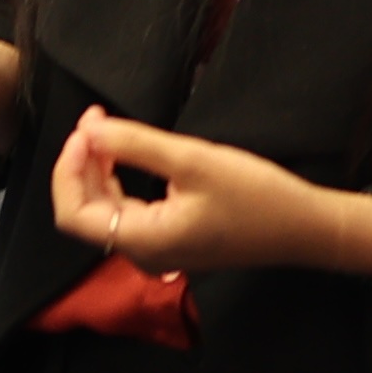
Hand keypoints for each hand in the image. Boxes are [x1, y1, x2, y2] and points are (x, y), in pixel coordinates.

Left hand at [49, 108, 369, 279]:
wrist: (304, 228)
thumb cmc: (254, 196)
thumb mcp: (193, 161)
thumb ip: (135, 145)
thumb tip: (89, 130)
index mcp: (143, 240)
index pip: (73, 214)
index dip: (67, 170)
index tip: (84, 130)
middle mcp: (143, 253)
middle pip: (86, 212)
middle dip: (82, 164)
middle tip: (94, 118)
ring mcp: (157, 250)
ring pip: (105, 211)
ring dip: (98, 170)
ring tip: (106, 128)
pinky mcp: (172, 240)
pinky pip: (128, 212)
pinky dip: (118, 181)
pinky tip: (126, 153)